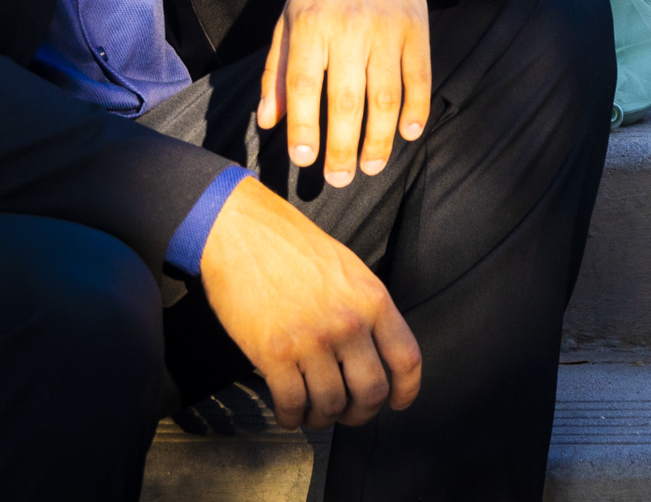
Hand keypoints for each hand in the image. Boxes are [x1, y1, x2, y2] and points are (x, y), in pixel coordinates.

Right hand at [200, 176, 419, 427]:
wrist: (243, 232)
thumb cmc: (293, 247)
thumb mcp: (348, 269)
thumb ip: (366, 308)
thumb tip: (374, 350)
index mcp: (372, 300)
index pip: (406, 359)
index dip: (406, 391)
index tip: (398, 403)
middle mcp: (348, 323)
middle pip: (370, 392)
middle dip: (360, 414)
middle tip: (348, 414)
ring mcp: (311, 340)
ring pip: (330, 404)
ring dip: (322, 419)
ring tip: (313, 413)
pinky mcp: (273, 354)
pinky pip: (292, 404)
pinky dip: (291, 417)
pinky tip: (288, 413)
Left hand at [256, 0, 430, 186]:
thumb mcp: (287, 18)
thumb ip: (277, 70)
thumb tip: (269, 121)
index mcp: (310, 24)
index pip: (305, 84)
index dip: (305, 126)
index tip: (303, 160)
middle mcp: (349, 27)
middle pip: (347, 98)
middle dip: (343, 146)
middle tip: (339, 179)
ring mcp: (387, 28)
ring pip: (386, 95)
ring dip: (380, 138)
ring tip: (371, 166)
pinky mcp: (416, 28)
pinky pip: (419, 77)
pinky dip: (416, 109)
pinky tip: (409, 134)